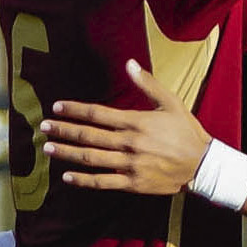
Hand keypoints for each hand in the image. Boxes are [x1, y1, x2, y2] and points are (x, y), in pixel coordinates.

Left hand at [46, 60, 213, 193]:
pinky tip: (67, 177)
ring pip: (91, 158)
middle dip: (64, 130)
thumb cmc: (186, 131)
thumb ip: (148, 84)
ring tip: (49, 148)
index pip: (97, 114)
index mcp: (136, 121)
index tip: (57, 107)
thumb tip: (130, 63)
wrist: (202, 165)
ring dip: (67, 153)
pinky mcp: (132, 183)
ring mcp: (130, 164)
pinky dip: (83, 180)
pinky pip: (102, 182)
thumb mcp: (171, 102)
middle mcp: (129, 143)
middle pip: (89, 135)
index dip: (74, 110)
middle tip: (44, 128)